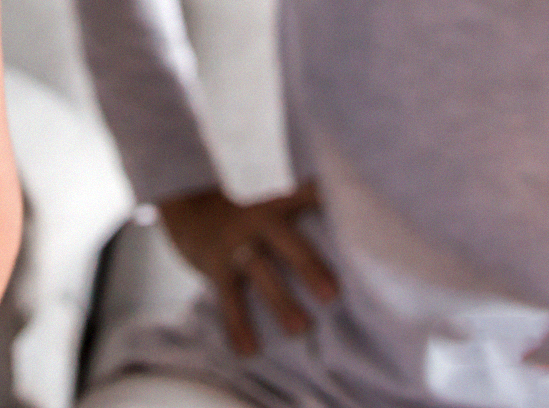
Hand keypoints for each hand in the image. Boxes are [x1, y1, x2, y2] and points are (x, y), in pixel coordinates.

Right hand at [159, 184, 338, 354]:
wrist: (189, 208)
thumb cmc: (247, 212)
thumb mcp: (274, 201)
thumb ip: (308, 206)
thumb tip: (355, 217)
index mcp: (279, 204)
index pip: (310, 197)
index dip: (331, 205)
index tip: (360, 221)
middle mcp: (259, 220)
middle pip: (288, 242)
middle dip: (309, 267)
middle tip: (332, 295)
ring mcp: (236, 244)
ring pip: (260, 273)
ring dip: (279, 301)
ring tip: (300, 329)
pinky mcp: (215, 266)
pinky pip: (227, 299)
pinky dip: (238, 326)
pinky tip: (249, 351)